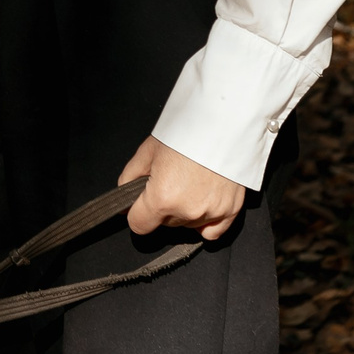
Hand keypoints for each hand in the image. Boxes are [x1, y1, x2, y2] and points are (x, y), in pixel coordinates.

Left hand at [119, 137, 245, 240]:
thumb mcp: (147, 151)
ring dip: (184, 211)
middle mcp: (186, 211)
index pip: (139, 225)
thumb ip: (129, 178)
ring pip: (187, 224)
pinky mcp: (230, 210)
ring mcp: (210, 213)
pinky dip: (205, 222)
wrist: (221, 122)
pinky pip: (212, 231)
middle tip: (170, 181)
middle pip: (165, 223)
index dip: (136, 213)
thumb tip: (123, 197)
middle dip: (162, 207)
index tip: (141, 204)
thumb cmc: (185, 132)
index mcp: (162, 198)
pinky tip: (202, 204)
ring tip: (189, 183)